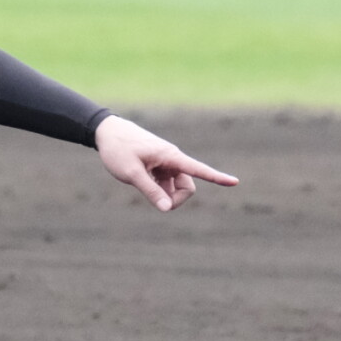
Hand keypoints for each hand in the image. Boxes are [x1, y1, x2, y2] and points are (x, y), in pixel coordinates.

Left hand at [94, 115, 237, 212]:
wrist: (106, 131)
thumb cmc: (118, 150)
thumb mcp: (132, 173)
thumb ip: (150, 191)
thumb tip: (168, 209)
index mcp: (170, 157)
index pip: (198, 169)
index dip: (217, 177)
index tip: (235, 182)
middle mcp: (172, 159)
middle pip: (188, 186)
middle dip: (176, 199)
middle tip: (157, 204)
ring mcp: (166, 162)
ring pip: (176, 186)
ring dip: (165, 194)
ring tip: (142, 185)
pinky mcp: (159, 165)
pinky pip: (166, 183)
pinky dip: (158, 189)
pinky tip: (142, 181)